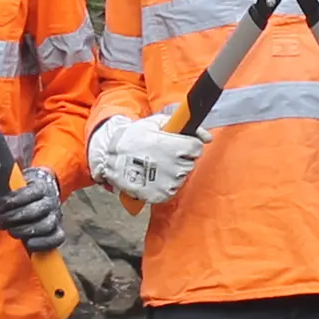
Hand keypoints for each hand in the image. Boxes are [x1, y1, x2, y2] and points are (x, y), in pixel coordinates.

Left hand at [0, 164, 65, 252]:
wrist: (35, 201)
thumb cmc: (17, 198)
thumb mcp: (8, 192)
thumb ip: (1, 200)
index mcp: (41, 187)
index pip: (32, 192)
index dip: (15, 200)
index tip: (1, 205)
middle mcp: (51, 201)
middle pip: (38, 210)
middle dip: (17, 217)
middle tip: (3, 220)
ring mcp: (55, 217)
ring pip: (46, 225)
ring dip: (25, 230)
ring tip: (12, 231)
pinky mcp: (57, 231)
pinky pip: (56, 239)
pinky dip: (42, 243)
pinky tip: (29, 243)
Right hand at [87, 113, 207, 204]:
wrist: (110, 158)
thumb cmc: (133, 138)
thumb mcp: (155, 123)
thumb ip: (183, 126)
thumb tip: (208, 137)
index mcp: (173, 146)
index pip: (196, 148)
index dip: (189, 145)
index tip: (180, 144)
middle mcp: (173, 166)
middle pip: (189, 163)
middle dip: (181, 158)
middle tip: (164, 154)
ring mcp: (167, 183)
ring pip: (181, 177)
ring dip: (173, 171)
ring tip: (156, 165)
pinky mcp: (160, 195)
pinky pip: (172, 190)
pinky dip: (165, 184)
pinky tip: (154, 176)